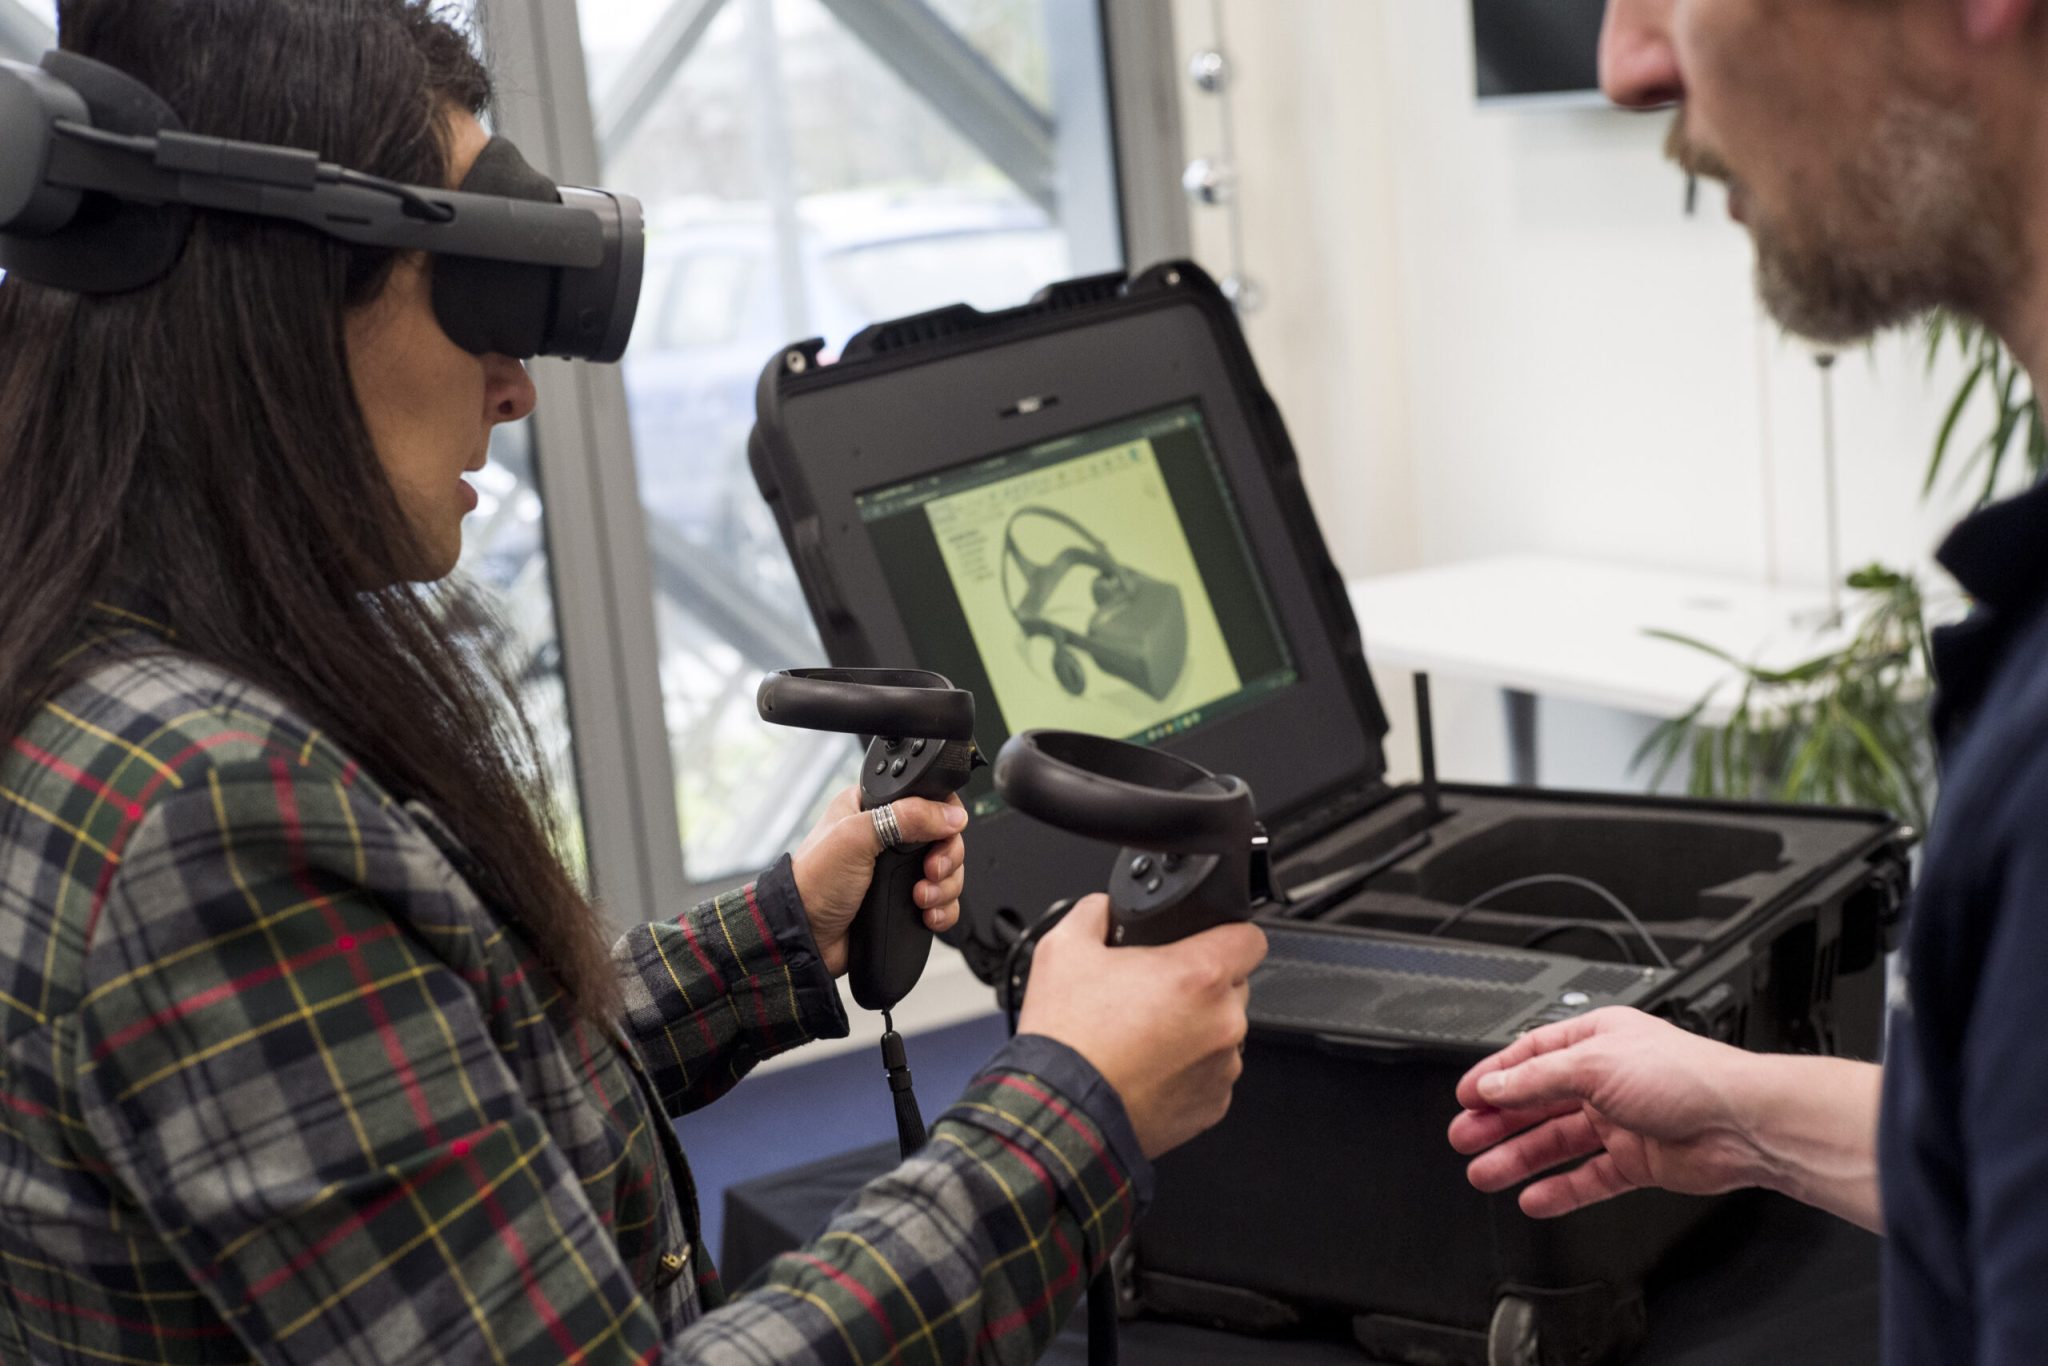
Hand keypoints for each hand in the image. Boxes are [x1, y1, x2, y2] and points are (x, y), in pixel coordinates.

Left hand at [790, 786, 966, 977]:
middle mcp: (889, 837)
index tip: (942, 834)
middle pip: (945, 838)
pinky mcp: (904, 900)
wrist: (806, 936)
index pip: (926, 799)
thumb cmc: (813, 883)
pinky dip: (942, 909)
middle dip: (946, 858)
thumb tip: (951, 815)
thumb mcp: (856, 837)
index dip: (943, 815)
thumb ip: (905, 817)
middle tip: (930, 871)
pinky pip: (943, 901)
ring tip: (921, 898)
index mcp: (873, 808)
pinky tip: (926, 913)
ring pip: (948, 871)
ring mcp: (898, 871)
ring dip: (944, 887)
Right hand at [1017, 895, 1267, 1159]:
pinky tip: (1148, 1068)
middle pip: (1232, 987)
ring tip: (1144, 1037)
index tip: (1207, 942)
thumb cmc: (1067, 1039)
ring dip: (1194, 1030)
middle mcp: (1222, 1022)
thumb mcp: (1063, 949)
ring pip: (1222, 1033)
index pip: (1250, 938)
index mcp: (1198, 975)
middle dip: (1199, 986)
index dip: (1227, 934)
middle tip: (1153, 994)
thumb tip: (1103, 908)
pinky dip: (1187, 1071)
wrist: (1061, 1112)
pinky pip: (1211, 1075)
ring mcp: (1222, 1068)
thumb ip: (1094, 913)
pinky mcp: (1213, 1106)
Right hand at [1448, 1007, 1771, 1217]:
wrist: (1742, 1124)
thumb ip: (1537, 1079)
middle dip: (1498, 1121)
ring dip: (1519, 1157)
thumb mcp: (1594, 1064)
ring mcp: (1621, 1121)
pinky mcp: (1636, 1161)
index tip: (1465, 1097)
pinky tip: (1534, 1197)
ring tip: (1485, 1172)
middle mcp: (1606, 1078)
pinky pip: (1587, 1177)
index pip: (1531, 1057)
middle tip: (1464, 1138)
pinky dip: (1560, 1189)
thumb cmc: (1688, 1076)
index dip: (1495, 1077)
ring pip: (1557, 1142)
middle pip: (1538, 1101)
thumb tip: (1493, 1086)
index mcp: (1597, 1040)